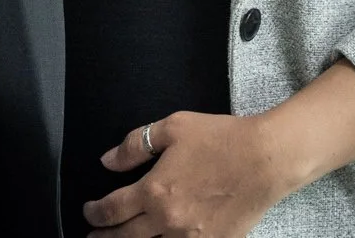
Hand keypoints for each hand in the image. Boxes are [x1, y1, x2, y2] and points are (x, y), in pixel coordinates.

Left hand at [80, 111, 297, 237]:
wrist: (266, 160)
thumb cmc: (221, 139)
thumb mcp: (173, 128)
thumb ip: (136, 145)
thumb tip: (108, 161)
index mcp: (155, 191)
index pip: (112, 209)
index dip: (94, 213)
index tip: (88, 212)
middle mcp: (169, 220)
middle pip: (125, 237)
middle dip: (104, 237)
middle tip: (92, 236)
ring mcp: (192, 237)